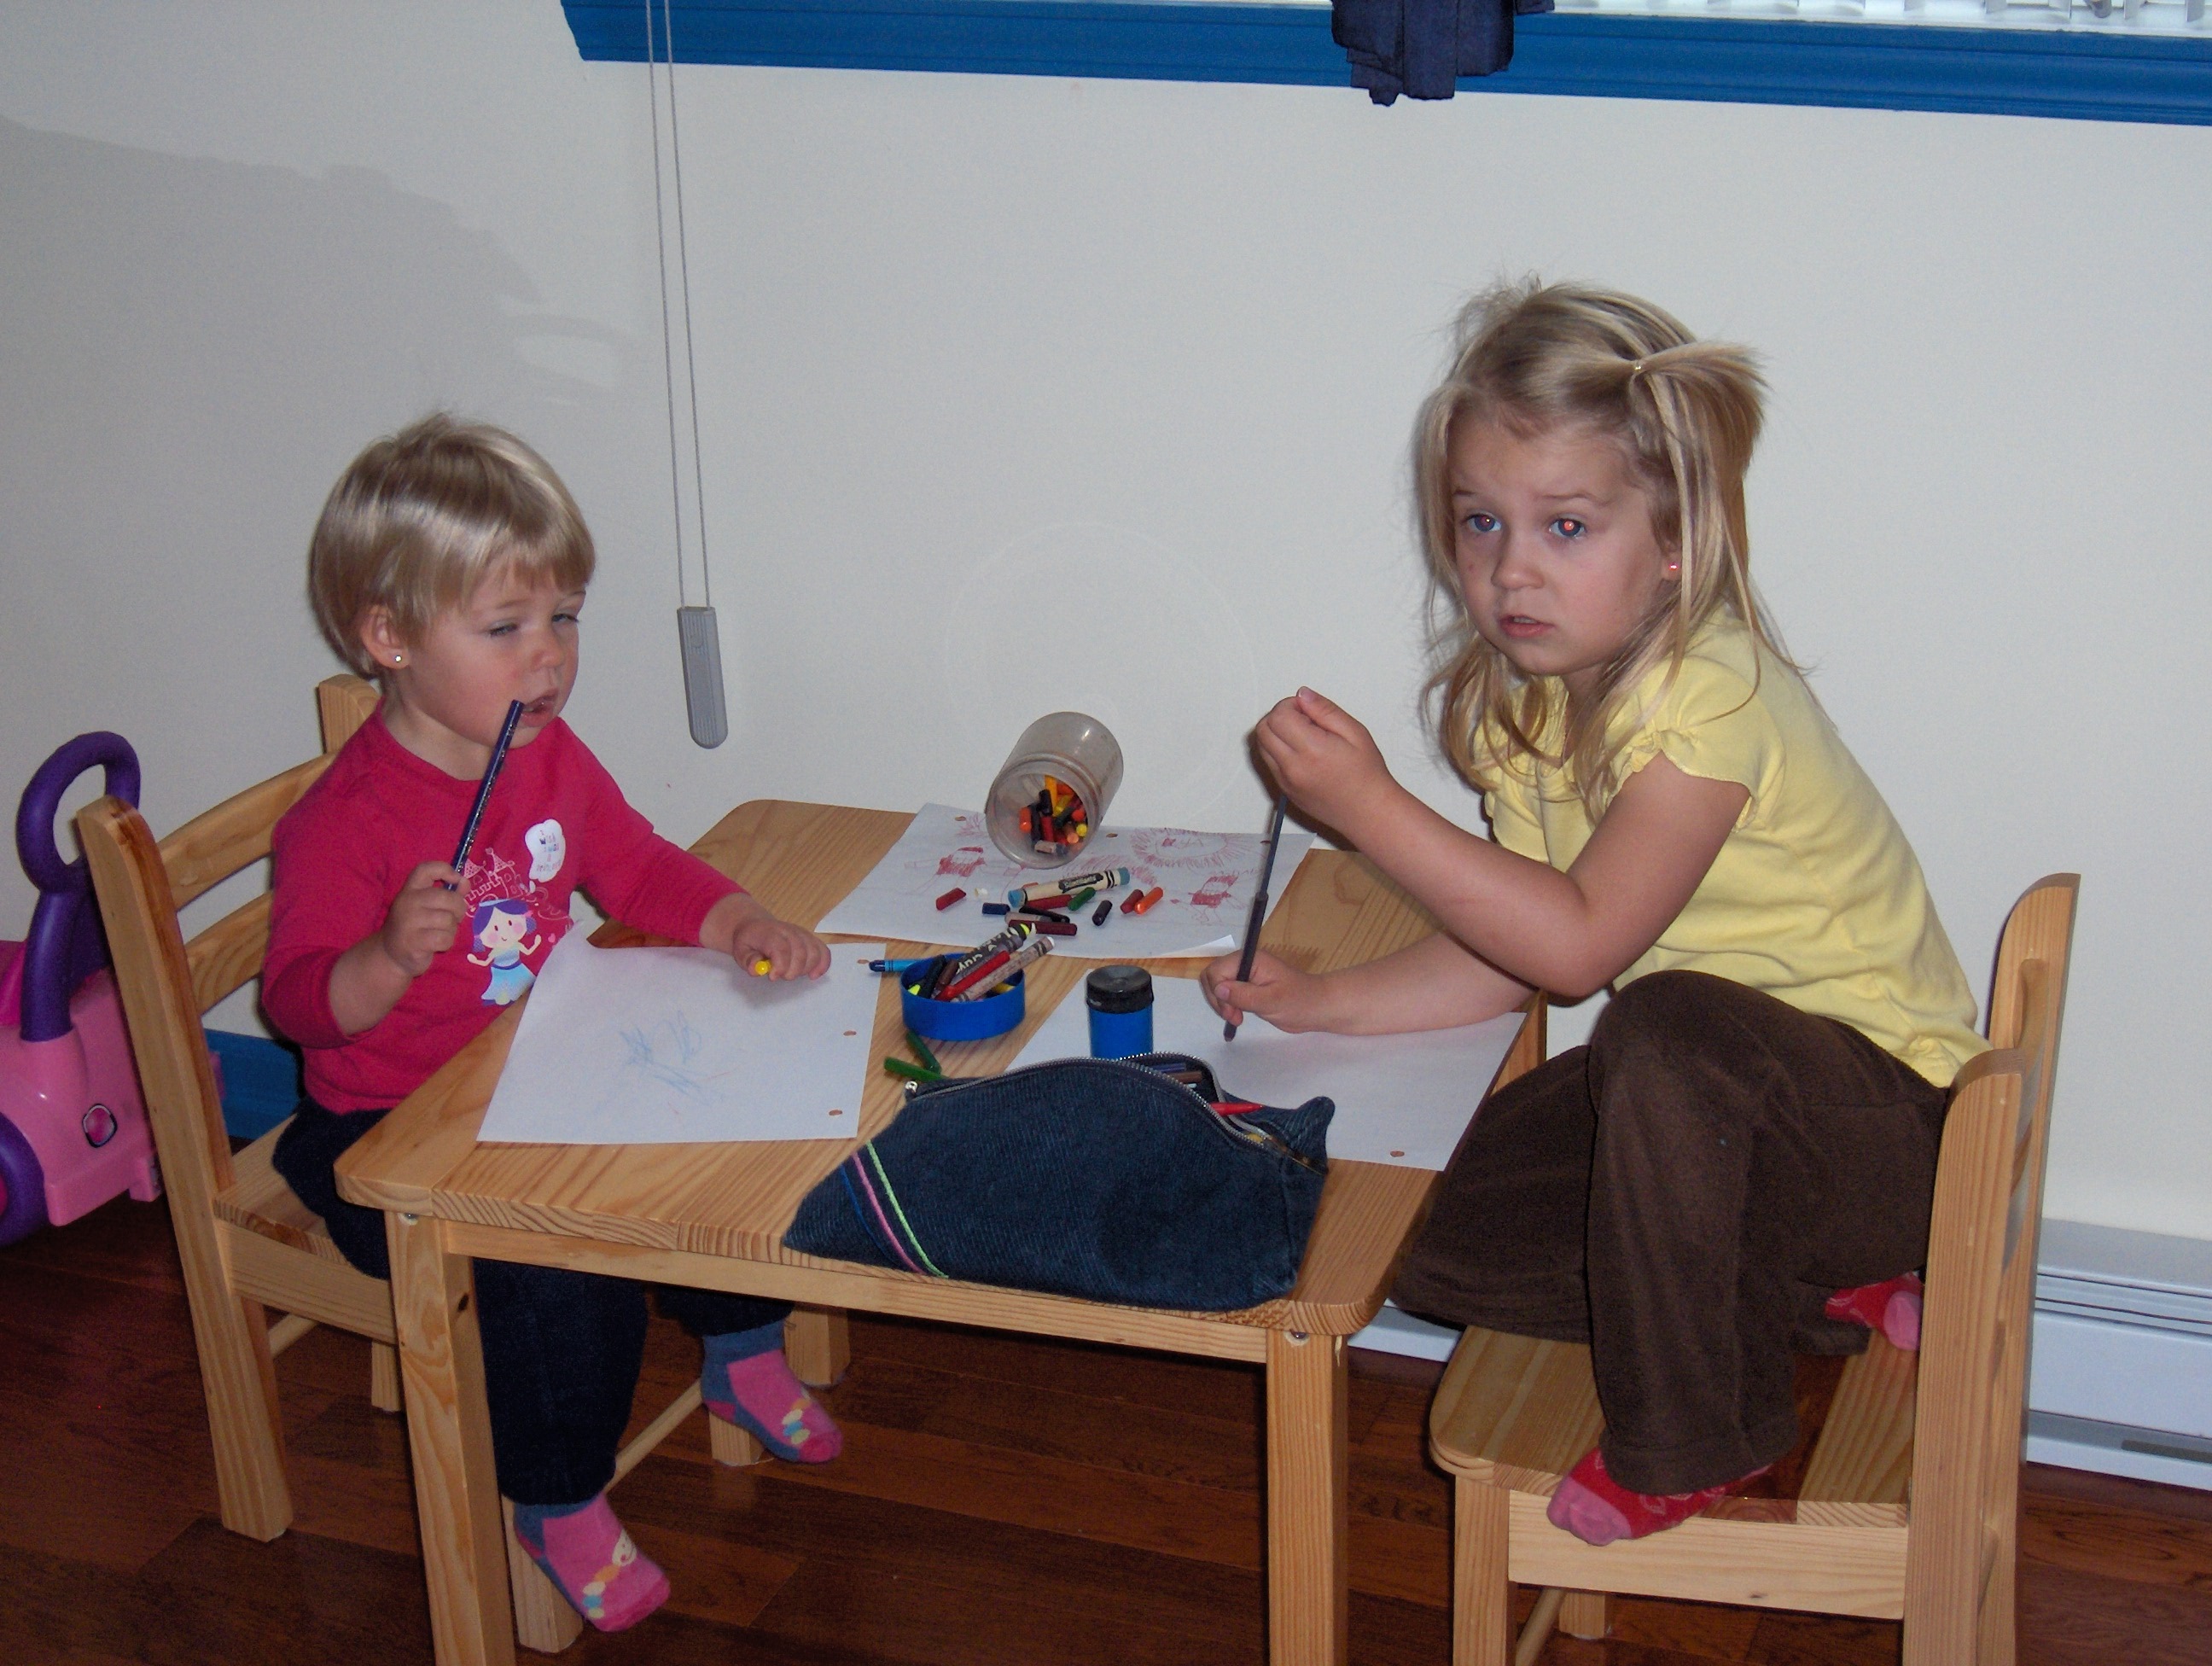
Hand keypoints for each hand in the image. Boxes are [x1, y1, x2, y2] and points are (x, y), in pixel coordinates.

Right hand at [378, 862, 465, 977]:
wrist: (391, 954)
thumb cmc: (415, 926)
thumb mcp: (428, 906)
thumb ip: (448, 893)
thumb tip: (465, 883)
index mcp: (410, 889)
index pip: (425, 869)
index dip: (445, 870)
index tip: (456, 880)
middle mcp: (407, 901)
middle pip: (447, 897)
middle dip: (458, 909)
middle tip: (453, 918)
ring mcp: (408, 922)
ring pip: (448, 920)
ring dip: (451, 929)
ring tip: (441, 932)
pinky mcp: (413, 942)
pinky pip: (445, 938)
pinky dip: (447, 943)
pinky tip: (437, 944)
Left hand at [703, 892, 830, 979]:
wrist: (755, 925)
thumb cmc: (749, 941)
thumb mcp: (739, 951)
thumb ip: (747, 960)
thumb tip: (756, 969)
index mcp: (770, 933)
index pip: (781, 948)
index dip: (780, 966)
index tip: (772, 976)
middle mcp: (789, 931)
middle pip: (800, 952)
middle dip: (792, 971)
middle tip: (781, 976)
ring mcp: (802, 933)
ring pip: (814, 952)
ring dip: (805, 969)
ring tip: (792, 974)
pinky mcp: (810, 938)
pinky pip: (823, 951)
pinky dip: (822, 964)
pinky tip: (814, 975)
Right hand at [1201, 948, 1333, 1034]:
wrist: (1317, 1007)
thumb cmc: (1298, 1001)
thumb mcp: (1271, 1001)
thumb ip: (1243, 994)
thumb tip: (1218, 989)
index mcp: (1250, 960)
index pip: (1217, 970)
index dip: (1218, 992)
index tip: (1231, 1012)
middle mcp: (1245, 964)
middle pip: (1213, 976)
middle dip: (1218, 999)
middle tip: (1234, 1017)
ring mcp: (1246, 975)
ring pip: (1218, 985)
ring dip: (1222, 1004)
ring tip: (1237, 1019)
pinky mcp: (1248, 987)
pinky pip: (1227, 993)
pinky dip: (1227, 1006)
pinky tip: (1237, 1017)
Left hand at [1252, 688, 1401, 842]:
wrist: (1367, 812)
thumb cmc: (1367, 775)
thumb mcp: (1355, 732)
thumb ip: (1325, 710)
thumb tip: (1303, 695)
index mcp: (1311, 750)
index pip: (1278, 716)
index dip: (1290, 705)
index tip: (1306, 709)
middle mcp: (1293, 767)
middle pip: (1263, 729)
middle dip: (1278, 716)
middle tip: (1303, 719)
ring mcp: (1285, 781)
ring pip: (1261, 745)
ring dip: (1275, 733)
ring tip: (1303, 736)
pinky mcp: (1284, 790)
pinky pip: (1268, 763)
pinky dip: (1277, 750)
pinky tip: (1301, 752)